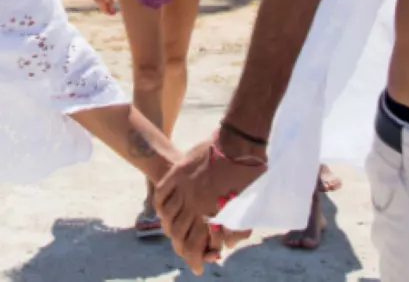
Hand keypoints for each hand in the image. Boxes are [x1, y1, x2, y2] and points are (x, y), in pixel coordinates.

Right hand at [156, 136, 262, 271]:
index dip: (195, 261)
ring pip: (166, 216)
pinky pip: (161, 194)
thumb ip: (235, 228)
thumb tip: (226, 244)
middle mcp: (192, 203)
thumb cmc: (249, 174)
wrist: (239, 141)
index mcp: (210, 213)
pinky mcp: (178, 172)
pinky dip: (160, 206)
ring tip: (174, 233)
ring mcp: (183, 186)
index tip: (198, 267)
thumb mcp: (247, 206)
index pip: (194, 246)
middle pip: (177, 234)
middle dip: (181, 248)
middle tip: (187, 252)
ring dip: (169, 228)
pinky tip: (165, 212)